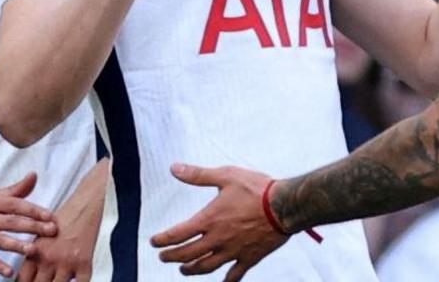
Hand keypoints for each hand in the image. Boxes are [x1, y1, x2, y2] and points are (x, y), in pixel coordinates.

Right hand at [0, 172, 58, 277]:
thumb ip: (14, 190)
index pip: (15, 205)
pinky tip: (9, 272)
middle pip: (10, 222)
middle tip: (51, 231)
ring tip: (33, 250)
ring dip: (16, 246)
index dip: (33, 210)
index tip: (50, 216)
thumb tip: (34, 175)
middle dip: (32, 226)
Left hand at [18, 159, 108, 281]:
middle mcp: (49, 259)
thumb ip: (36, 253)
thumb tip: (30, 274)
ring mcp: (67, 263)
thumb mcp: (44, 233)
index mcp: (36, 251)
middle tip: (44, 281)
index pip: (23, 280)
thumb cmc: (68, 217)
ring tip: (60, 280)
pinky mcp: (85, 264)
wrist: (89, 203)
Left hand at [150, 164, 285, 281]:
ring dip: (191, 270)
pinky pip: (234, 275)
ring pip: (206, 267)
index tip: (154, 242)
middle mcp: (218, 239)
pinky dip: (226, 281)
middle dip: (172, 257)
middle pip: (187, 254)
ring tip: (184, 270)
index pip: (178, 234)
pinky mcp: (249, 258)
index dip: (163, 240)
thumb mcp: (226, 175)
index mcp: (209, 220)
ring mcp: (233, 251)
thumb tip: (174, 168)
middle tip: (163, 257)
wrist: (285, 206)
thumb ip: (198, 175)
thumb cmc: (257, 188)